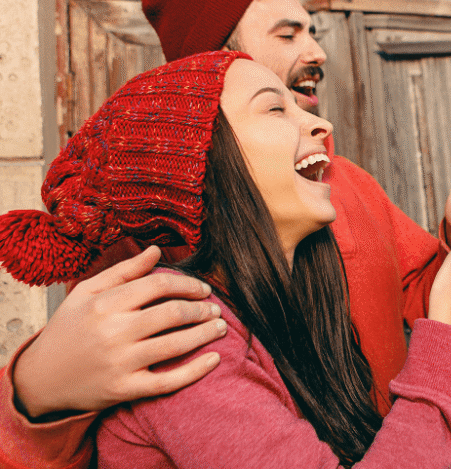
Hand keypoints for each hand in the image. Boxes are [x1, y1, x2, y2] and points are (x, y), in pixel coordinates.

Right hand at [12, 246, 226, 417]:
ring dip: (205, 334)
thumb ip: (124, 272)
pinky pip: (168, 381)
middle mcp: (113, 331)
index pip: (159, 285)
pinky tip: (214, 360)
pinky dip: (196, 371)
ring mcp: (120, 362)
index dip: (188, 285)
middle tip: (216, 310)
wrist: (41, 378)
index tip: (204, 290)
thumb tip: (156, 251)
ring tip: (221, 329)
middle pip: (173, 313)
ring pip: (176, 345)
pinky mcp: (124, 389)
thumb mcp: (87, 293)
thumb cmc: (69, 330)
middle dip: (202, 310)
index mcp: (105, 304)